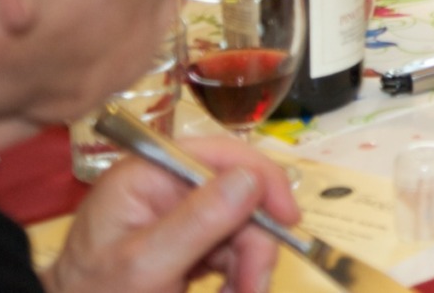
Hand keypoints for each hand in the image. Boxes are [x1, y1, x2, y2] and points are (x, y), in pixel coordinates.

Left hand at [46, 135, 301, 292]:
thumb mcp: (145, 266)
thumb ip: (198, 221)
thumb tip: (252, 179)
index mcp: (149, 173)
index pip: (222, 155)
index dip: (263, 182)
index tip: (288, 222)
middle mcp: (167, 184)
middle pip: (240, 195)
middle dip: (255, 241)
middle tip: (254, 286)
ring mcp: (178, 213)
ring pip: (243, 224)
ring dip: (250, 263)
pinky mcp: (186, 241)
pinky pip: (232, 246)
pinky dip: (239, 272)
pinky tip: (232, 292)